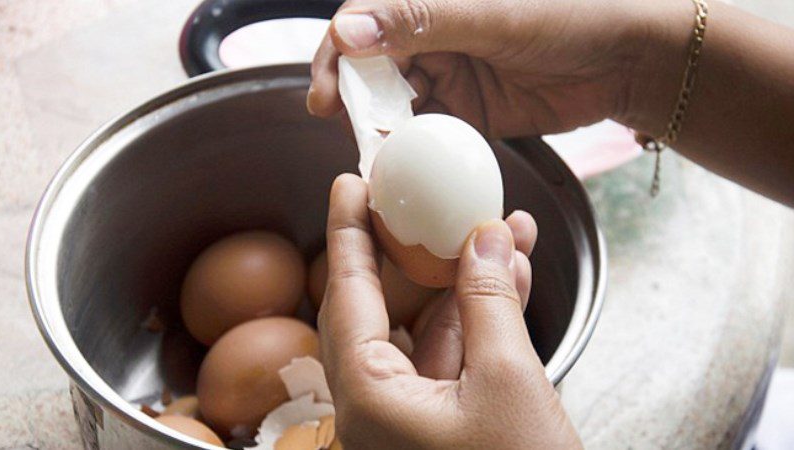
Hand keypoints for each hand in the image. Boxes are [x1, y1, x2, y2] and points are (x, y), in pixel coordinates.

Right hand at [307, 0, 670, 137]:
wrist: (628, 59)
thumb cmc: (570, 16)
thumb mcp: (492, 15)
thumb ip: (420, 21)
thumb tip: (348, 33)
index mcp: (431, 2)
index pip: (364, 22)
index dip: (334, 56)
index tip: (323, 93)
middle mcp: (431, 36)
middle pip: (370, 68)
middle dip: (350, 98)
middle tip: (340, 128)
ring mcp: (448, 77)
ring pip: (393, 104)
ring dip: (377, 128)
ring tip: (367, 154)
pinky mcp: (467, 115)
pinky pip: (426, 135)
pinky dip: (410, 151)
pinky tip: (397, 167)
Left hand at [318, 174, 580, 449]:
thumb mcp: (509, 381)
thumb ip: (489, 302)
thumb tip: (483, 238)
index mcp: (367, 399)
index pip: (345, 295)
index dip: (348, 232)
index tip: (349, 184)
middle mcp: (376, 408)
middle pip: (382, 306)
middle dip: (415, 249)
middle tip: (421, 198)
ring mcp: (410, 419)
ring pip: (427, 329)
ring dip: (464, 280)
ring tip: (499, 227)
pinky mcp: (444, 425)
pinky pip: (453, 357)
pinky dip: (481, 318)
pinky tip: (511, 276)